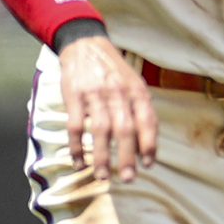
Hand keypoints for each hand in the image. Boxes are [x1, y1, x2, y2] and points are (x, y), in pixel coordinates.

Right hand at [57, 32, 156, 183]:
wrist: (85, 45)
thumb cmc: (114, 70)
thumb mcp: (134, 83)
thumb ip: (141, 109)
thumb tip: (147, 143)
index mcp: (136, 91)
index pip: (147, 120)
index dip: (149, 144)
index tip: (148, 164)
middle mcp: (118, 93)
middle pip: (125, 129)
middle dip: (127, 156)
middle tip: (129, 178)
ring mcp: (94, 95)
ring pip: (100, 131)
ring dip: (102, 156)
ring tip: (104, 176)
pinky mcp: (74, 97)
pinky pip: (75, 126)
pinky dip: (77, 146)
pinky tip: (80, 162)